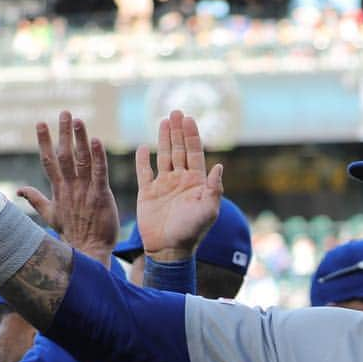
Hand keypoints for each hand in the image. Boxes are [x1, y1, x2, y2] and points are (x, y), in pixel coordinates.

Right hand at [18, 111, 119, 266]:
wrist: (88, 252)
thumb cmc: (71, 234)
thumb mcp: (50, 215)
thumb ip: (36, 199)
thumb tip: (18, 190)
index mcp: (59, 190)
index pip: (49, 161)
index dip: (44, 142)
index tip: (40, 123)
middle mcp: (70, 188)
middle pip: (65, 156)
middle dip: (63, 134)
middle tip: (64, 113)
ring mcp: (85, 191)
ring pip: (81, 160)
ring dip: (80, 139)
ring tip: (78, 120)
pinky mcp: (101, 196)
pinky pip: (99, 173)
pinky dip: (98, 157)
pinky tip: (97, 141)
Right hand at [134, 110, 222, 261]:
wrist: (169, 250)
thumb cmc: (191, 232)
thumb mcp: (208, 210)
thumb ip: (214, 188)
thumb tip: (219, 165)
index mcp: (196, 183)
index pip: (194, 154)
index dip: (192, 136)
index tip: (190, 118)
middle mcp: (180, 181)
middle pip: (179, 150)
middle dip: (178, 131)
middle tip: (176, 111)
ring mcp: (163, 186)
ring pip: (163, 156)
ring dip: (164, 139)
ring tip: (164, 121)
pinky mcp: (147, 193)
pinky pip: (144, 172)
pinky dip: (142, 160)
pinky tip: (143, 147)